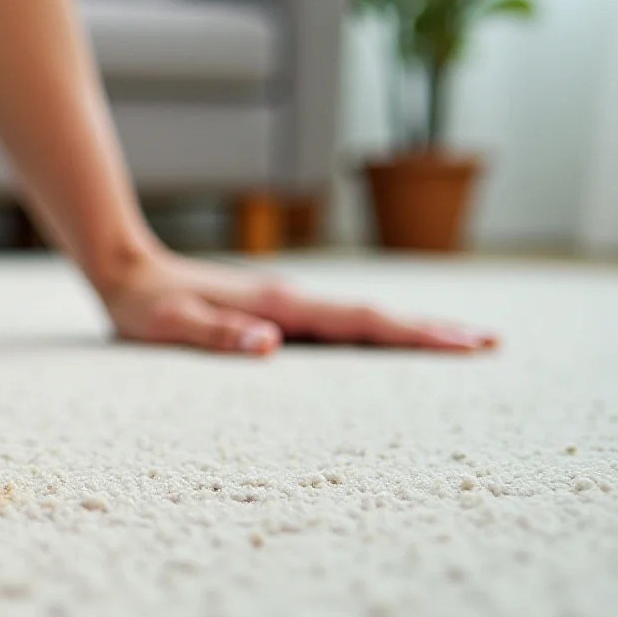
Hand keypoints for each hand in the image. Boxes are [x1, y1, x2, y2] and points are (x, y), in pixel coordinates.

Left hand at [97, 249, 498, 355]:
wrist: (126, 268)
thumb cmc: (143, 303)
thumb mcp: (167, 325)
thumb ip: (215, 334)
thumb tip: (270, 346)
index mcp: (277, 306)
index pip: (358, 322)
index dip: (412, 334)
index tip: (464, 343)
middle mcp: (290, 302)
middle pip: (374, 317)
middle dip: (432, 331)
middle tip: (491, 344)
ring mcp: (287, 306)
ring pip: (360, 319)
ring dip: (410, 331)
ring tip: (462, 345)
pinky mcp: (277, 313)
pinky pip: (337, 326)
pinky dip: (374, 334)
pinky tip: (390, 348)